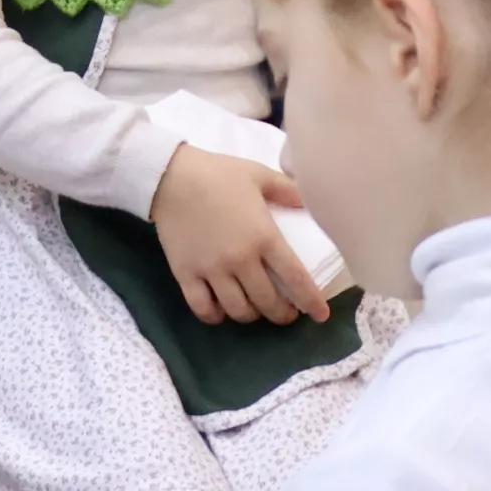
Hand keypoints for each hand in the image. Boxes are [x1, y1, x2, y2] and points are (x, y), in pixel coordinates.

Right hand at [152, 142, 329, 324]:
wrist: (171, 176)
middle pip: (267, 302)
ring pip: (237, 310)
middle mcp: (240, 260)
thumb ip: (287, 190)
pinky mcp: (186, 275)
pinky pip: (203, 308)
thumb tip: (308, 204)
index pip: (295, 278)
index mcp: (263, 237)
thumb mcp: (259, 175)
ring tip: (255, 310)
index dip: (310, 301)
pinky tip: (221, 310)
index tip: (320, 315)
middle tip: (286, 313)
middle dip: (281, 314)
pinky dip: (215, 316)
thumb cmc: (218, 174)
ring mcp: (212, 270)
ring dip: (251, 316)